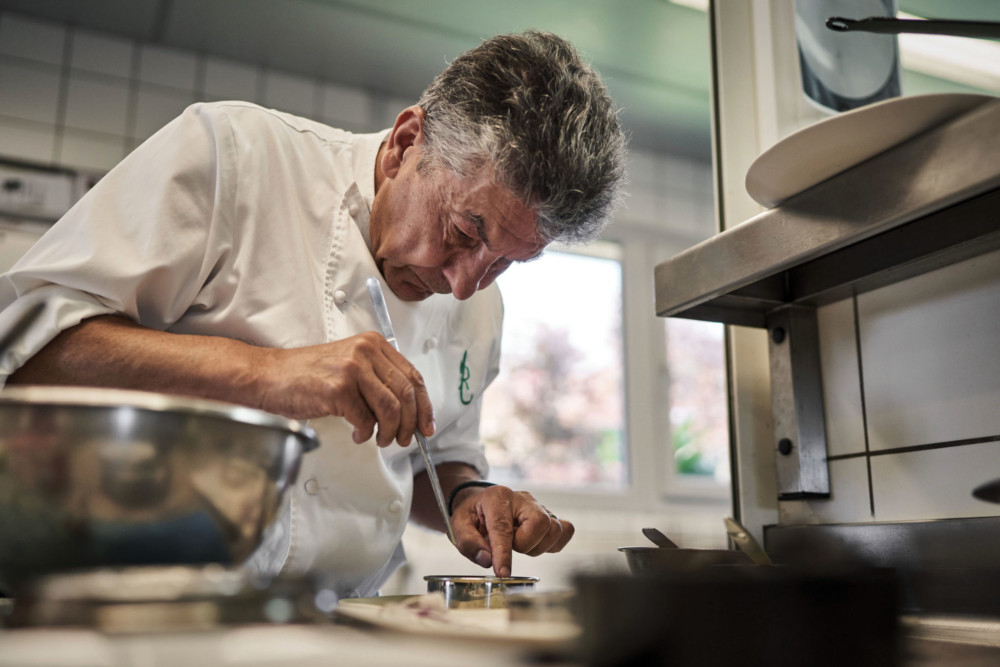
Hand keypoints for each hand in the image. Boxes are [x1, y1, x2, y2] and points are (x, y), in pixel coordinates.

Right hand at [257, 331, 433, 446]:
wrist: (270, 376)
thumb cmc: (307, 375)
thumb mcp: (350, 365)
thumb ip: (379, 379)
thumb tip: (410, 411)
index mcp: (373, 344)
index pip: (412, 376)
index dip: (425, 405)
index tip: (427, 425)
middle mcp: (365, 351)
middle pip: (406, 394)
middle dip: (411, 423)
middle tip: (405, 439)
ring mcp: (351, 369)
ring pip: (390, 409)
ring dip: (390, 432)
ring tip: (381, 439)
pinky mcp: (338, 389)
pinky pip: (365, 420)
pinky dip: (365, 433)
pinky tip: (358, 433)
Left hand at [450, 485, 574, 576]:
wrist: (481, 503)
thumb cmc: (472, 515)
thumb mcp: (458, 526)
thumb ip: (469, 543)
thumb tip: (487, 560)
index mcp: (497, 497)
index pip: (503, 527)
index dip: (504, 553)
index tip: (502, 573)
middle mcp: (522, 499)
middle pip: (540, 522)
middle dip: (526, 544)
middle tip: (512, 547)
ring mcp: (539, 506)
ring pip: (555, 529)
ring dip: (538, 547)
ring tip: (520, 545)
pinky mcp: (549, 515)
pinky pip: (566, 530)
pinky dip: (553, 544)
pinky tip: (536, 544)